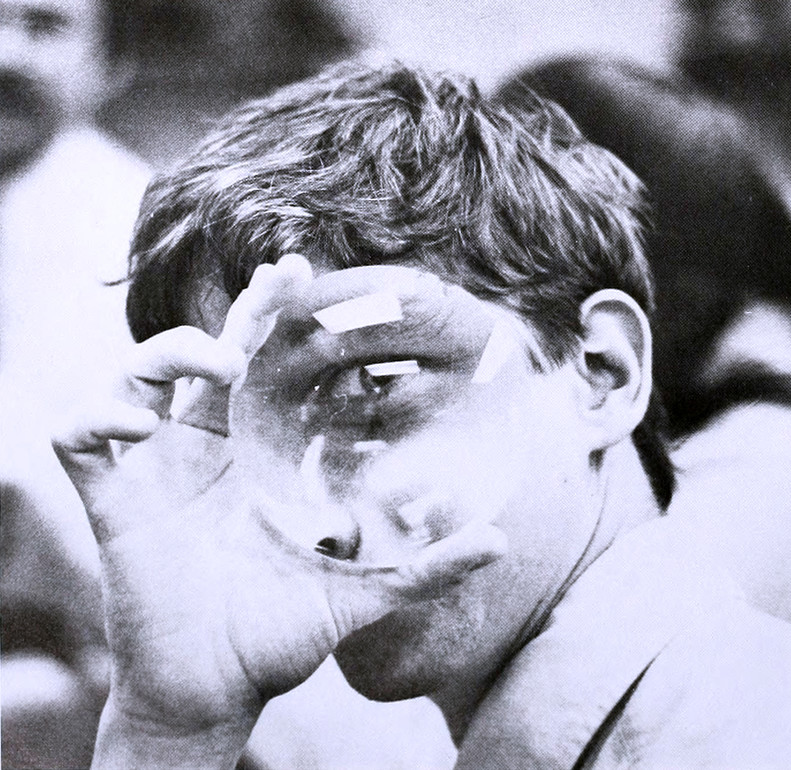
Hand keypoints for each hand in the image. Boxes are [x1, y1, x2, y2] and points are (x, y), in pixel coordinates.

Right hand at [53, 255, 506, 767]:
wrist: (215, 689)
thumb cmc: (279, 635)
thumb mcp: (360, 591)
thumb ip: (427, 568)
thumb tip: (500, 542)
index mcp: (256, 456)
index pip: (268, 371)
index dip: (285, 326)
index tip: (317, 284)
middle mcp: (205, 450)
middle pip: (212, 354)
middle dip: (243, 311)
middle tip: (282, 277)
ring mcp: (156, 471)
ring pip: (137, 377)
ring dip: (170, 353)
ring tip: (220, 366)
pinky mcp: (113, 502)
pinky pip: (80, 439)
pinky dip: (95, 418)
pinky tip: (136, 426)